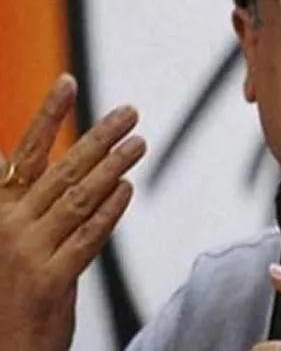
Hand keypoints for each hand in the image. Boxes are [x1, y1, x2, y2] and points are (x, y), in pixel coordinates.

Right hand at [0, 74, 145, 350]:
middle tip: (130, 112)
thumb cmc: (7, 289)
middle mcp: (8, 225)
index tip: (68, 82)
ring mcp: (28, 253)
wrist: (2, 349)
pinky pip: (89, 235)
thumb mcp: (5, 237)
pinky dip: (110, 210)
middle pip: (62, 169)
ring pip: (80, 197)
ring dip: (114, 166)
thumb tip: (29, 159)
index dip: (47, 116)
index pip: (26, 153)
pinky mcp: (51, 281)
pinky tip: (128, 189)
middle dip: (99, 136)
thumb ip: (24, 199)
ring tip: (139, 143)